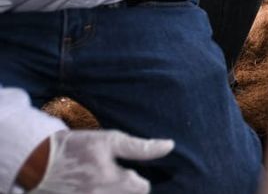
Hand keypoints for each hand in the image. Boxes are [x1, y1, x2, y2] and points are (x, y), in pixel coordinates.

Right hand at [28, 129, 173, 193]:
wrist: (36, 161)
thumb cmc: (76, 147)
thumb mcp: (109, 141)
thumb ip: (140, 147)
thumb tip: (169, 146)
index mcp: (113, 181)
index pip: (142, 188)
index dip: (138, 179)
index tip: (129, 172)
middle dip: (126, 190)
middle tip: (113, 180)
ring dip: (114, 193)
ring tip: (103, 185)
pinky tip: (93, 190)